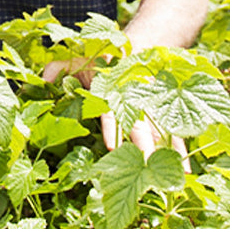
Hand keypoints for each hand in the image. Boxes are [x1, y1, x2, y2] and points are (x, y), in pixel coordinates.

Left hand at [42, 58, 189, 169]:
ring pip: (162, 131)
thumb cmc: (99, 64)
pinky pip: (173, 134)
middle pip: (142, 125)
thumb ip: (58, 70)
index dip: (111, 128)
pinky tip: (186, 171)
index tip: (110, 146)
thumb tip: (43, 80)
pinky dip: (179, 151)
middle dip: (145, 146)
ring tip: (178, 175)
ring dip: (169, 153)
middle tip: (147, 166)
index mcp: (113, 91)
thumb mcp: (77, 62)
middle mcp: (136, 102)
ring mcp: (152, 110)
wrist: (135, 53)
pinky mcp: (163, 116)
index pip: (111, 112)